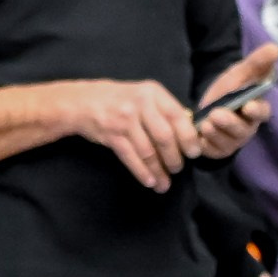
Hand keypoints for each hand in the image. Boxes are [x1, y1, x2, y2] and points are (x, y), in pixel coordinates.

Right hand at [62, 79, 201, 192]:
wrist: (83, 101)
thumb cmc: (120, 100)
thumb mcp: (143, 95)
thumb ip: (163, 110)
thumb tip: (188, 134)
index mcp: (152, 92)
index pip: (177, 116)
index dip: (188, 137)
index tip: (194, 153)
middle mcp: (140, 104)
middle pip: (164, 137)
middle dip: (174, 158)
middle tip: (178, 169)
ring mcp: (124, 120)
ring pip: (148, 151)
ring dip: (158, 171)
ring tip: (164, 184)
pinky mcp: (112, 135)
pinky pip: (131, 157)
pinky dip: (141, 172)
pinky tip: (149, 181)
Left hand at [193, 42, 277, 157]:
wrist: (208, 104)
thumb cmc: (230, 89)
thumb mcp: (239, 74)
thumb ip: (256, 63)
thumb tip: (274, 47)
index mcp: (256, 110)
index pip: (262, 113)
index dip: (256, 111)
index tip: (248, 106)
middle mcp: (247, 128)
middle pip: (242, 130)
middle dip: (230, 123)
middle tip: (216, 114)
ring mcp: (233, 141)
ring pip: (227, 141)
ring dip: (216, 133)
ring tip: (205, 123)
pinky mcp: (218, 150)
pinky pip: (212, 151)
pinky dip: (206, 145)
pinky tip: (198, 137)